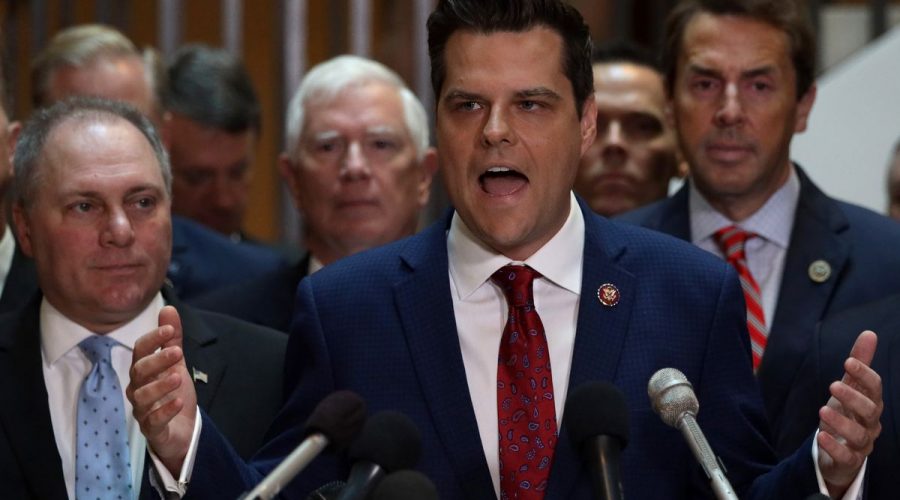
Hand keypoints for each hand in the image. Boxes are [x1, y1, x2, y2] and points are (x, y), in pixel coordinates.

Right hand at [126, 305, 197, 474]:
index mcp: (143, 370)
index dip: (153, 339)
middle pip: (139, 372)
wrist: (182, 428)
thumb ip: (172, 339)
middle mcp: (138, 388)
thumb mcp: (176, 363)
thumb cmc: (173, 392)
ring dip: (160, 385)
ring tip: (179, 377)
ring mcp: (143, 409)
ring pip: (142, 397)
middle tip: (178, 351)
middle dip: (157, 360)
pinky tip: (178, 402)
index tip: (170, 329)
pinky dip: (165, 411)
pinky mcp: (152, 429)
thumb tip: (168, 308)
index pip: (140, 351)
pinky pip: (153, 421)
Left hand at [816, 330, 882, 496]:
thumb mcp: (849, 386)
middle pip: (870, 411)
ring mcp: (862, 443)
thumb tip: (869, 333)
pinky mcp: (849, 460)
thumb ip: (859, 363)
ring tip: (822, 410)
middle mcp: (871, 423)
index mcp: (871, 403)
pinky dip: (835, 447)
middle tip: (832, 385)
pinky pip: (846, 456)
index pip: (875, 388)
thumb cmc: (847, 412)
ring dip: (842, 423)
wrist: (840, 448)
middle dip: (853, 398)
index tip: (848, 361)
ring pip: (859, 435)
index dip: (864, 374)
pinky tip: (821, 436)